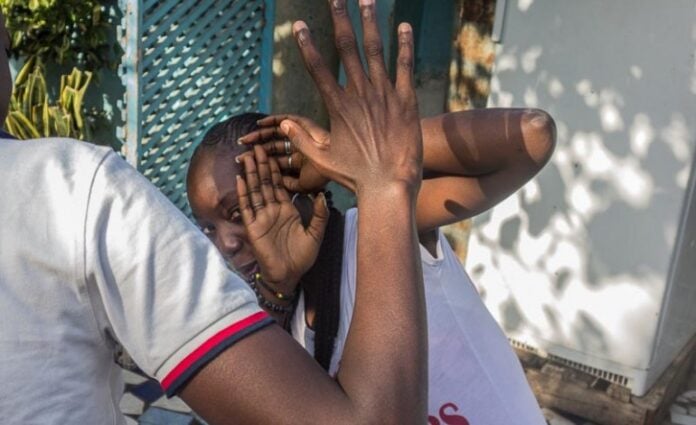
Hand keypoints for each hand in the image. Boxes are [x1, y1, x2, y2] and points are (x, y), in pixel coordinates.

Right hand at [237, 145, 328, 290]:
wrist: (290, 276)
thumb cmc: (302, 257)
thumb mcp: (316, 234)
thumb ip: (320, 215)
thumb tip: (322, 195)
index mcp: (287, 209)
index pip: (280, 184)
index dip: (276, 168)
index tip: (274, 151)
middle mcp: (272, 210)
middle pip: (265, 183)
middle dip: (261, 165)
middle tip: (258, 146)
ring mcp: (261, 218)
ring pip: (254, 191)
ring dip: (250, 174)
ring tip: (246, 156)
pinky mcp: (253, 228)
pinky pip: (247, 208)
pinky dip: (243, 194)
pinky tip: (240, 180)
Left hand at [239, 114, 329, 192]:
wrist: (337, 165)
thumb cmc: (324, 177)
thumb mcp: (302, 186)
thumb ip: (289, 185)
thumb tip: (275, 182)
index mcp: (299, 163)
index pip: (275, 161)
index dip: (260, 164)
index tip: (244, 166)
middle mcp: (298, 148)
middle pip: (272, 148)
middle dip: (255, 151)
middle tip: (240, 153)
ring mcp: (301, 135)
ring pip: (275, 134)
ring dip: (259, 136)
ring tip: (244, 140)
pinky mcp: (304, 125)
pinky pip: (286, 119)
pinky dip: (272, 120)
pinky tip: (259, 124)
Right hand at [283, 0, 422, 197]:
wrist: (389, 184)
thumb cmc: (354, 174)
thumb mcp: (321, 158)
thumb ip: (301, 138)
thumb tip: (283, 120)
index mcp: (337, 107)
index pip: (317, 68)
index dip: (306, 44)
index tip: (299, 25)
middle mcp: (359, 94)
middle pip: (347, 48)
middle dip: (340, 20)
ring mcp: (384, 95)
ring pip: (375, 51)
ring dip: (370, 23)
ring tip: (367, 0)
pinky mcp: (406, 101)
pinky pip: (404, 67)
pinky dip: (404, 46)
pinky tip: (403, 26)